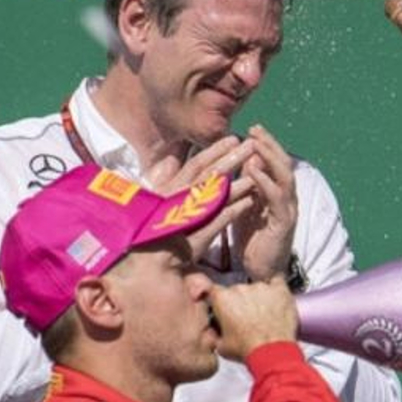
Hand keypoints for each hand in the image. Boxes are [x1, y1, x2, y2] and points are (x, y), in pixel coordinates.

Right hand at [145, 136, 262, 257]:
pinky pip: (219, 220)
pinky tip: (250, 202)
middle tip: (251, 146)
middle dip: (231, 158)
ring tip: (256, 174)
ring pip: (216, 196)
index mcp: (170, 189)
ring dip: (237, 184)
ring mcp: (187, 218)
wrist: (145, 262)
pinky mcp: (195, 238)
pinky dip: (234, 210)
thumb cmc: (153, 229)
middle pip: (208, 175)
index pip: (195, 164)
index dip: (215, 150)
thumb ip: (166, 180)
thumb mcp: (158, 201)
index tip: (233, 139)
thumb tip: (170, 160)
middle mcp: (177, 200)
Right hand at [209, 277, 297, 359]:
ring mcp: (261, 287)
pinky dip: (276, 290)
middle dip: (241, 301)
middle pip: (238, 289)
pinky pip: (277, 282)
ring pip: (257, 287)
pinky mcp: (279, 289)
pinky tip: (277, 300)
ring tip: (264, 314)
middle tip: (247, 317)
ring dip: (259, 297)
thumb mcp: (221, 346)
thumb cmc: (247, 348)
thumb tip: (218, 330)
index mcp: (222, 299)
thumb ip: (216, 331)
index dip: (221, 300)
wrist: (271, 352)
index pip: (216, 291)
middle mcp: (240, 288)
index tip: (225, 307)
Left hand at [232, 125, 297, 281]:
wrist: (262, 271)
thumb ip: (243, 188)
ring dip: (270, 158)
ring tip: (255, 144)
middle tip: (255, 128)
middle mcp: (286, 198)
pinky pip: (277, 198)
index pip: (274, 162)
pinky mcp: (284, 223)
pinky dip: (265, 182)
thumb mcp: (243, 207)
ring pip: (284, 176)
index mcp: (277, 193)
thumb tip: (233, 165)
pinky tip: (253, 171)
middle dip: (270, 144)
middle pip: (283, 163)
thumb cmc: (251, 240)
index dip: (266, 145)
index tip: (251, 129)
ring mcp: (288, 210)